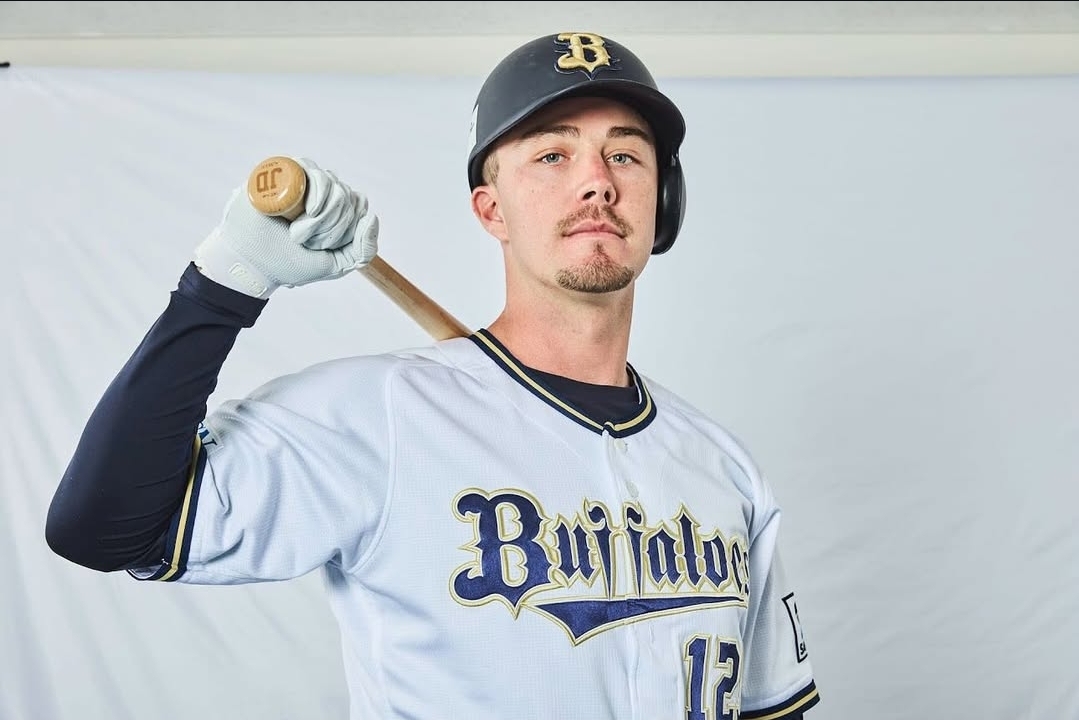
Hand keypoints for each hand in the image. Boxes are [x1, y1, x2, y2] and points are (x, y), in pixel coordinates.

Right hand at [194, 158, 378, 297]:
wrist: (252, 261)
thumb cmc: (290, 262)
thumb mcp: (337, 264)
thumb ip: (365, 250)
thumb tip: (371, 216)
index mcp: (335, 209)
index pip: (358, 206)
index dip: (346, 229)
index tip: (325, 247)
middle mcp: (321, 190)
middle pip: (347, 197)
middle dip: (330, 228)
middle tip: (304, 242)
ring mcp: (302, 178)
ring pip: (334, 185)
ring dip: (322, 217)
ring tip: (297, 232)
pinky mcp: (282, 169)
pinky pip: (313, 170)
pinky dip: (317, 192)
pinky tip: (306, 210)